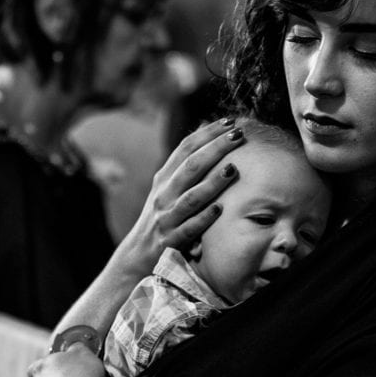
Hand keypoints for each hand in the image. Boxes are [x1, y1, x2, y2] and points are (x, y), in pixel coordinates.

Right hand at [118, 118, 244, 273]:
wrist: (137, 254)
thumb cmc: (162, 216)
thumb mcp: (168, 188)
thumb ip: (186, 164)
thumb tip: (208, 132)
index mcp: (164, 178)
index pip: (185, 148)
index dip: (207, 134)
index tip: (230, 121)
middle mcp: (164, 194)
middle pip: (190, 167)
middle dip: (215, 149)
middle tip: (238, 135)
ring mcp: (166, 217)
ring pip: (191, 197)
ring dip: (213, 182)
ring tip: (233, 169)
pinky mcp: (170, 241)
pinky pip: (189, 228)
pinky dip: (204, 218)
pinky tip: (220, 209)